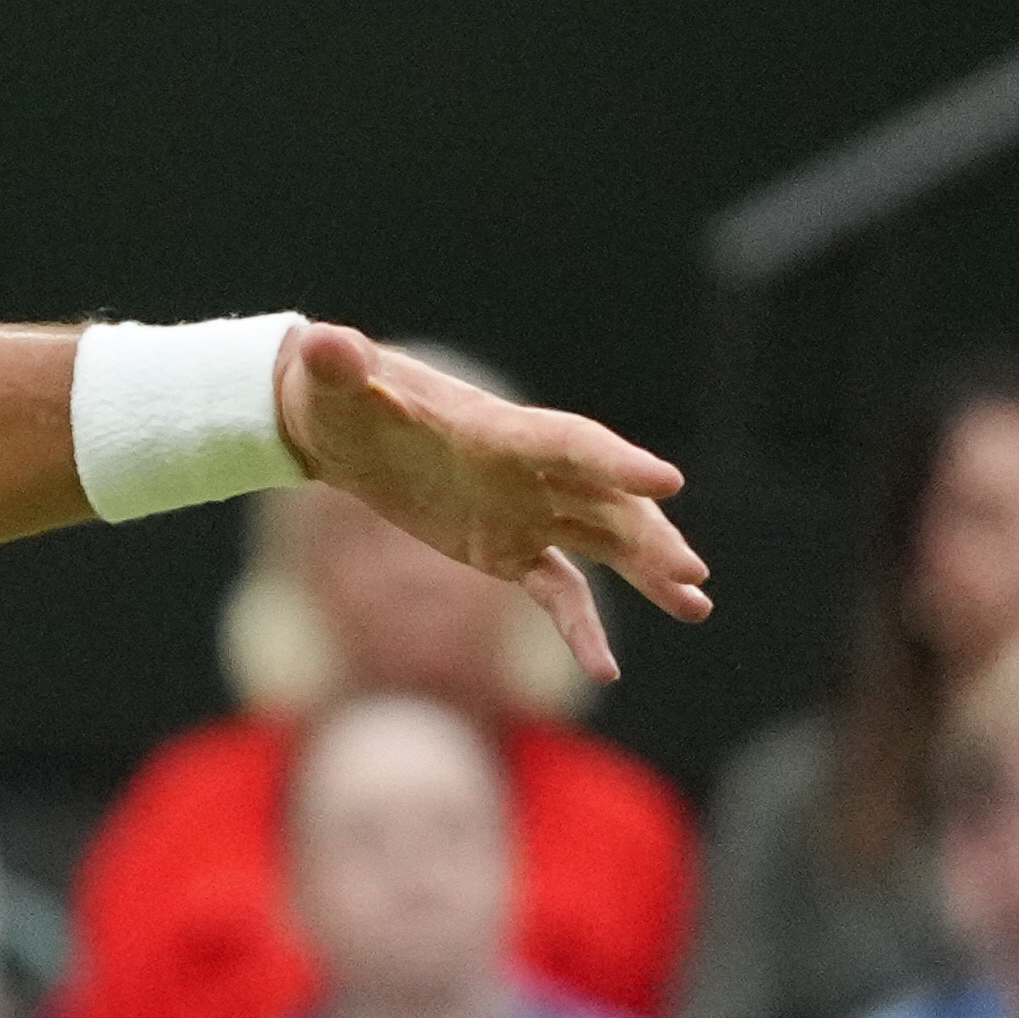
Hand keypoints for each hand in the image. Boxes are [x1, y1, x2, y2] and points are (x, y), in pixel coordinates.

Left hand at [276, 323, 711, 685]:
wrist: (342, 427)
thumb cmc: (342, 396)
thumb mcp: (334, 382)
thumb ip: (339, 365)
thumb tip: (321, 345)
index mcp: (500, 431)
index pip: (572, 444)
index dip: (616, 462)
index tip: (669, 482)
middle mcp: (528, 471)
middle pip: (606, 503)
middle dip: (650, 538)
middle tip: (692, 574)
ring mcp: (525, 511)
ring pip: (603, 543)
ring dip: (649, 573)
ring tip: (697, 607)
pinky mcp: (508, 548)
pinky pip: (558, 591)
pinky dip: (581, 627)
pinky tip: (605, 672)